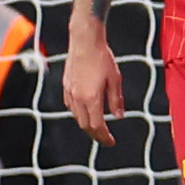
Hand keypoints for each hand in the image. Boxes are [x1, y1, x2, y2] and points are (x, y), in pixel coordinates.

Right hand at [65, 22, 120, 145]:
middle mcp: (78, 98)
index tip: (111, 142)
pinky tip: (87, 111)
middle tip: (105, 138)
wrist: (84, 42)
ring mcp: (69, 92)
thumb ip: (116, 99)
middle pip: (85, 125)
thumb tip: (119, 116)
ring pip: (77, 117)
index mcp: (91, 98)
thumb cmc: (102, 58)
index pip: (97, 125)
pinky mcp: (65, 86)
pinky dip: (79, 114)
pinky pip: (71, 107)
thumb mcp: (115, 79)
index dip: (104, 136)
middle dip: (96, 134)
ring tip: (98, 127)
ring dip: (87, 125)